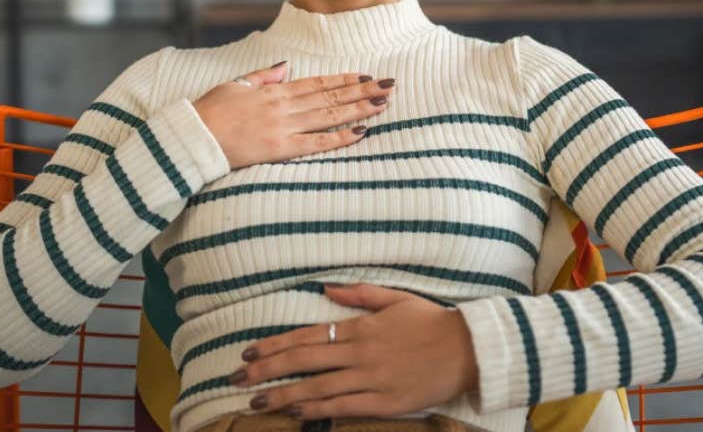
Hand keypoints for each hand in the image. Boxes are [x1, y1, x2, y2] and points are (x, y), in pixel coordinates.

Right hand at [192, 63, 395, 170]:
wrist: (193, 137)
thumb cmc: (210, 111)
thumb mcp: (236, 85)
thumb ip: (264, 76)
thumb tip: (286, 67)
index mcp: (275, 90)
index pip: (318, 83)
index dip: (344, 80)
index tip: (366, 76)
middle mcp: (284, 105)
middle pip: (331, 97)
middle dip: (362, 91)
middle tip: (388, 86)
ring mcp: (284, 127)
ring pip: (330, 115)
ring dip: (359, 109)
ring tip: (382, 103)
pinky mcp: (280, 148)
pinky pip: (316, 143)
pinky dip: (340, 137)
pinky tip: (361, 133)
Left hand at [227, 283, 478, 419]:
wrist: (464, 350)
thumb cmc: (429, 321)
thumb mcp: (394, 298)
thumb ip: (358, 294)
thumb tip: (326, 290)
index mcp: (360, 326)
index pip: (308, 336)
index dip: (276, 345)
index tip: (250, 352)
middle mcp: (359, 352)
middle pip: (304, 362)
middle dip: (267, 370)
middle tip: (237, 379)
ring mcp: (370, 379)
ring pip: (317, 388)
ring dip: (282, 395)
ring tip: (255, 402)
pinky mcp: (383, 403)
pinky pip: (342, 407)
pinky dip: (315, 410)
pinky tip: (294, 412)